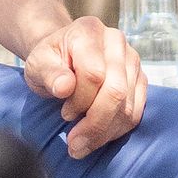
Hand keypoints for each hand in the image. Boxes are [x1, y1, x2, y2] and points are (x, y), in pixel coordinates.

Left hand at [21, 11, 148, 154]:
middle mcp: (116, 42)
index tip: (64, 114)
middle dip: (95, 124)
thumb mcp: (37, 64)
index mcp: (89, 31)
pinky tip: (98, 137)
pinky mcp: (140, 78)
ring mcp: (132, 59)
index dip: (79, 101)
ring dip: (105, 132)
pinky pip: (135, 111)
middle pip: (116, 90)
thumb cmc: (49, 60)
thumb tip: (64, 88)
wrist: (63, 55)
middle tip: (75, 146)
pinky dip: (117, 130)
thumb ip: (49, 73)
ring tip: (82, 145)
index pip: (93, 74)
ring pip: (128, 105)